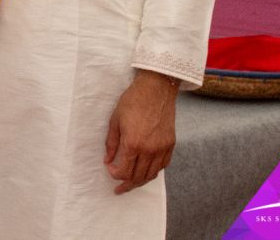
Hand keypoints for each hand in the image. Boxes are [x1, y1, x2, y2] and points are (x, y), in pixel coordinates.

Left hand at [104, 70, 177, 193]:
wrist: (156, 90)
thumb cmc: (132, 101)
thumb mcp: (115, 120)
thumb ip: (111, 143)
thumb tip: (108, 160)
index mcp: (133, 143)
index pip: (124, 171)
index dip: (115, 174)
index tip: (110, 170)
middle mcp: (149, 149)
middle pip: (138, 177)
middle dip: (127, 185)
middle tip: (119, 189)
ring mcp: (162, 148)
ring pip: (152, 174)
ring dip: (140, 181)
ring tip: (131, 183)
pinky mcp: (171, 145)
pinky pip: (163, 165)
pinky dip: (153, 171)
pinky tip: (146, 171)